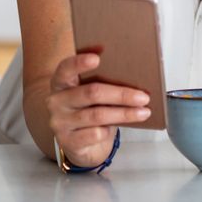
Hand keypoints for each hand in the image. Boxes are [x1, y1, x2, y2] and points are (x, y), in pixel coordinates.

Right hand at [47, 52, 149, 167]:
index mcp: (62, 82)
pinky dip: (110, 130)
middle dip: (121, 94)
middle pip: (92, 93)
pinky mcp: (68, 141)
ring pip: (97, 115)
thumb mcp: (95, 94)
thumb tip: (135, 77)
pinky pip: (95, 134)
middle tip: (143, 96)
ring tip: (143, 112)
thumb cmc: (92, 110)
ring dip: (124, 113)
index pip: (66, 68)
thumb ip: (105, 82)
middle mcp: (57, 101)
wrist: (82, 143)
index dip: (79, 62)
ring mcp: (60, 122)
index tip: (97, 58)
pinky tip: (119, 127)